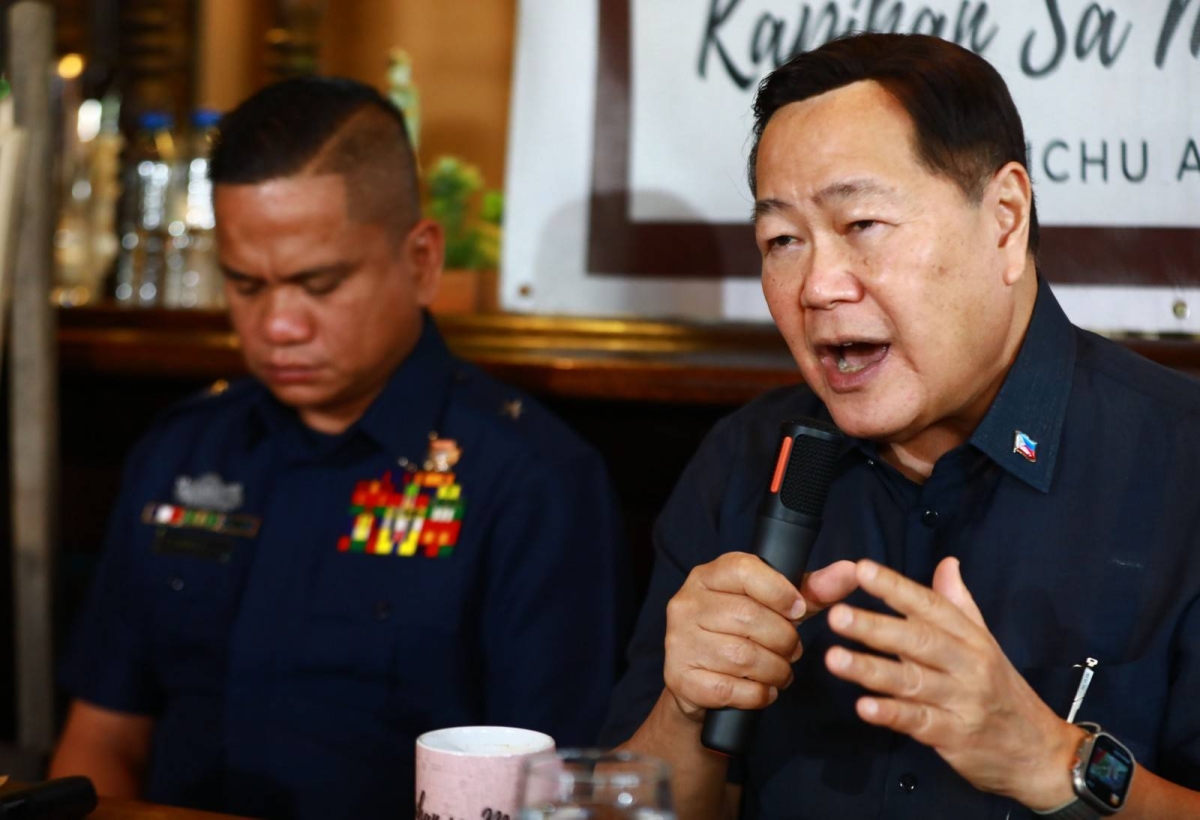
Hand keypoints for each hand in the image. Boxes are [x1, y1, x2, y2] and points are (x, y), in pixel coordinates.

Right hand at [663, 553, 857, 721]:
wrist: (703, 683)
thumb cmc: (745, 633)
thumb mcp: (776, 606)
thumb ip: (813, 590)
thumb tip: (852, 571)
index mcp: (708, 575)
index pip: (744, 570)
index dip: (779, 591)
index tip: (799, 610)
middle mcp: (686, 603)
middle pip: (748, 617)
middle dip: (784, 640)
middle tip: (794, 651)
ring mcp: (678, 641)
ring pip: (742, 656)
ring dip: (775, 670)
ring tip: (782, 671)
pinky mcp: (679, 678)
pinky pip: (729, 688)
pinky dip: (758, 694)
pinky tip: (764, 690)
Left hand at [824, 557, 1084, 809]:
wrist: (1041, 751)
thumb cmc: (1002, 690)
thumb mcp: (985, 642)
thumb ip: (959, 603)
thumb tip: (946, 563)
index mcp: (971, 637)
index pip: (931, 606)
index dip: (896, 587)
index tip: (862, 569)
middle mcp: (967, 664)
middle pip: (918, 641)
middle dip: (875, 627)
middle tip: (836, 614)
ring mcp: (961, 702)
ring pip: (912, 681)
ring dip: (870, 670)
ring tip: (834, 659)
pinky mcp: (955, 737)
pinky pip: (919, 722)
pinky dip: (891, 714)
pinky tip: (864, 707)